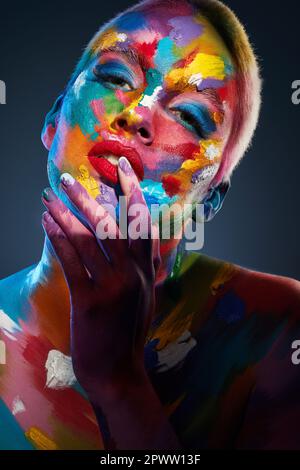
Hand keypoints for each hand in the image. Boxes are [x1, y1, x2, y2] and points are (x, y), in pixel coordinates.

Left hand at [41, 157, 160, 401]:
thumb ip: (149, 266)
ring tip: (50, 196)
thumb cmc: (128, 332)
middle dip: (90, 198)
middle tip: (69, 179)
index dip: (133, 194)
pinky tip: (46, 223)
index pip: (143, 224)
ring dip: (66, 214)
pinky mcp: (89, 301)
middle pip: (113, 226)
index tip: (123, 170)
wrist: (119, 372)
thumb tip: (147, 238)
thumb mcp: (146, 296)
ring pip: (89, 240)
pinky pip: (72, 262)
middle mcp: (134, 275)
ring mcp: (113, 287)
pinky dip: (58, 238)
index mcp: (148, 272)